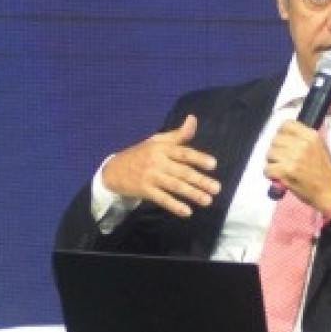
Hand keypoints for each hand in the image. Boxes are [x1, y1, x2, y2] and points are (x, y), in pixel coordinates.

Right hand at [100, 115, 221, 218]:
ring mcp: (150, 176)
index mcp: (162, 148)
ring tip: (207, 200)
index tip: (213, 165)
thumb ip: (178, 135)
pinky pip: (162, 199)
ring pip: (175, 186)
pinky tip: (187, 212)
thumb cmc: (140, 154)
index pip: (183, 153)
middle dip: (200, 180)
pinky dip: (174, 206)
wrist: (113, 170)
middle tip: (216, 188)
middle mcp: (157, 161)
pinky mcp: (145, 190)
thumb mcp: (157, 141)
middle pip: (182, 171)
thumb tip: (193, 119)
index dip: (198, 158)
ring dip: (192, 194)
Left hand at [263, 121, 330, 214]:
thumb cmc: (326, 174)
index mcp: (311, 136)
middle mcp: (302, 144)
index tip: (282, 142)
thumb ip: (303, 140)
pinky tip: (278, 177)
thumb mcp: (320, 148)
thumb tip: (285, 138)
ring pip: (270, 153)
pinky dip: (270, 174)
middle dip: (276, 150)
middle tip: (281, 159)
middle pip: (275, 139)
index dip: (281, 134)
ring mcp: (294, 157)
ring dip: (272, 162)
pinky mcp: (287, 170)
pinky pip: (268, 168)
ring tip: (281, 169)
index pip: (287, 125)